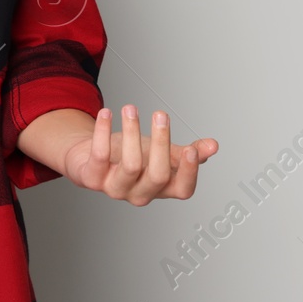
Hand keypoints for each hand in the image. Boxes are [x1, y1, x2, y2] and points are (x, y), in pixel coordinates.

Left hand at [62, 105, 218, 204]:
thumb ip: (186, 152)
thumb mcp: (161, 153)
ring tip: (130, 108)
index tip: (192, 150)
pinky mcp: (92, 178)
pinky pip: (99, 155)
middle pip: (158, 175)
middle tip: (161, 114)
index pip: (183, 190)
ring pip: (130, 165)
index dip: (189, 173)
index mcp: (162, 188)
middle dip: (161, 143)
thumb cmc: (131, 155)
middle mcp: (140, 193)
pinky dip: (102, 132)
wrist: (89, 157)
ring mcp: (115, 188)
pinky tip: (106, 113)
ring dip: (131, 132)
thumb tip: (213, 146)